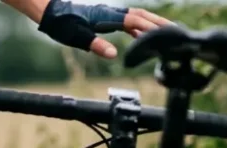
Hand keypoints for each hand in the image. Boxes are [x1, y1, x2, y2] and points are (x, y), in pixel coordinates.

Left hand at [38, 0, 173, 58]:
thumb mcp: (77, 38)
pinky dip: (138, 27)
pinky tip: (141, 36)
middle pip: (141, 15)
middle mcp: (111, 13)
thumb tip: (113, 54)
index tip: (165, 34)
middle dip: (158, 22)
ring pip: (136, 16)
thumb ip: (96, 45)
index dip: (150, 28)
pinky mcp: (105, 18)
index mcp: (107, 17)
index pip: (135, 21)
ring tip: (165, 32)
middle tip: (175, 31)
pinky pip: (127, 21)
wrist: (50, 13)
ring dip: (151, 23)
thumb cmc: (62, 24)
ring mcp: (109, 14)